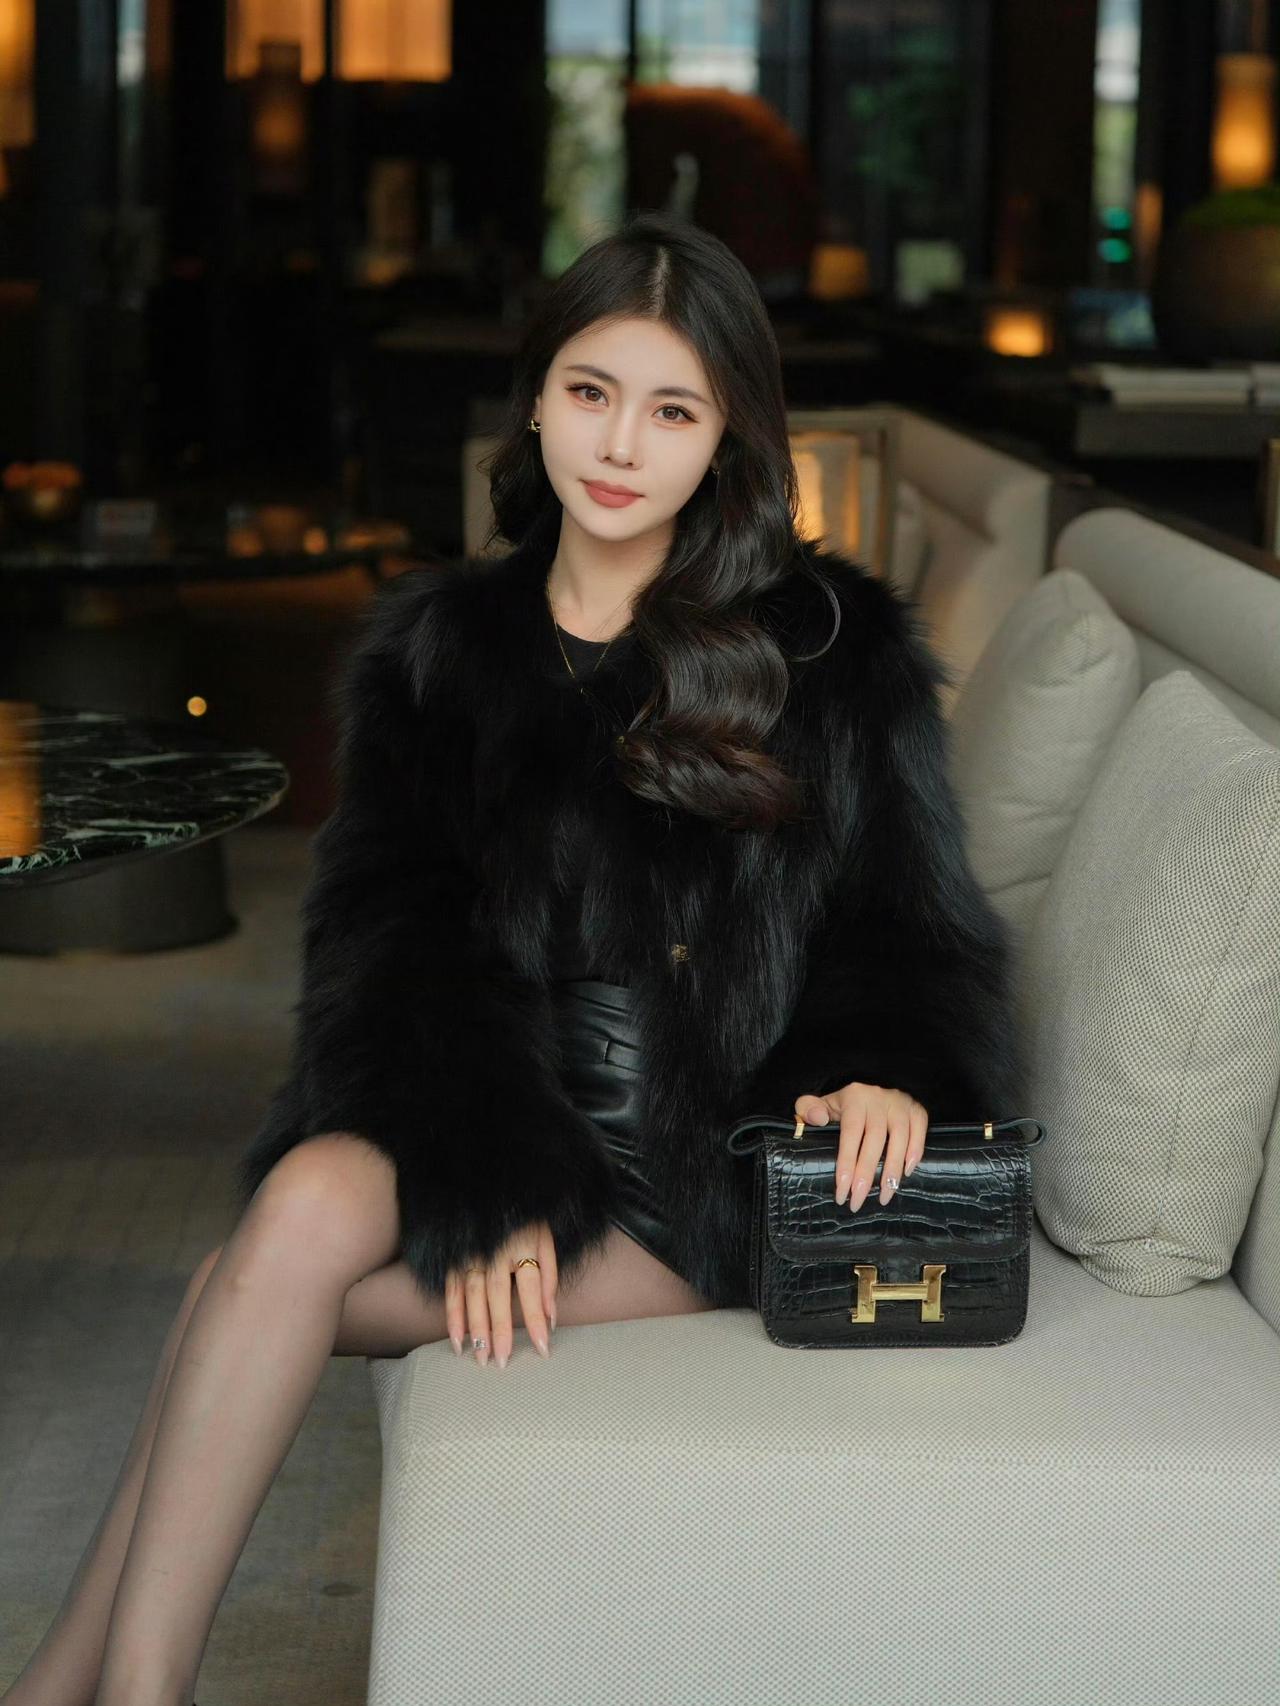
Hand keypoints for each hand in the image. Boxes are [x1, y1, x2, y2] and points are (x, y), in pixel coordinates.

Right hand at [445, 1220, 557, 1368]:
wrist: (494, 1190)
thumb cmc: (525, 1222)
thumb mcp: (545, 1239)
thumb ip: (549, 1276)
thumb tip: (552, 1315)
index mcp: (522, 1245)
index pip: (531, 1288)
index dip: (536, 1318)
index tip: (542, 1347)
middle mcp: (495, 1251)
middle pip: (497, 1294)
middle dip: (499, 1330)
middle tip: (502, 1362)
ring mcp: (472, 1254)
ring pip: (472, 1295)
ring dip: (475, 1329)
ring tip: (481, 1358)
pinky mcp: (455, 1259)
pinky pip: (452, 1291)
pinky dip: (453, 1317)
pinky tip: (458, 1340)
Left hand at [795, 1084, 927, 1210]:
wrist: (869, 1089)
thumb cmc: (843, 1105)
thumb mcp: (821, 1103)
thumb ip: (808, 1109)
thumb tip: (817, 1119)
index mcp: (853, 1097)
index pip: (850, 1133)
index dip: (847, 1163)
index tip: (842, 1191)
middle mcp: (878, 1097)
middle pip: (875, 1140)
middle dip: (867, 1174)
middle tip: (858, 1201)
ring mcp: (900, 1102)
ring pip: (899, 1139)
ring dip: (892, 1171)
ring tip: (884, 1196)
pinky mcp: (916, 1109)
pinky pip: (919, 1130)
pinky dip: (915, 1151)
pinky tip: (906, 1173)